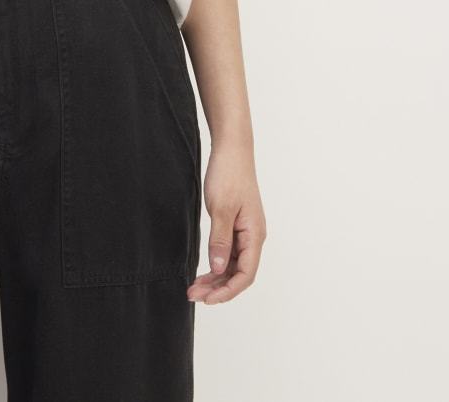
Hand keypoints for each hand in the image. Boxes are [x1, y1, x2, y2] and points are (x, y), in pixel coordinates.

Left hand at [187, 139, 265, 304]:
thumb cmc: (229, 175)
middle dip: (218, 288)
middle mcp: (253, 236)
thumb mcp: (221, 208)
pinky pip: (229, 251)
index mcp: (254, 235)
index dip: (227, 291)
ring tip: (194, 286)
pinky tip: (204, 269)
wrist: (232, 150)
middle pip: (239, 273)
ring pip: (233, 264)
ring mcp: (245, 231)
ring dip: (215, 278)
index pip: (245, 274)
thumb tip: (218, 269)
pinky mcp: (236, 224)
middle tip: (193, 295)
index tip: (207, 299)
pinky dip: (216, 263)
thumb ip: (220, 240)